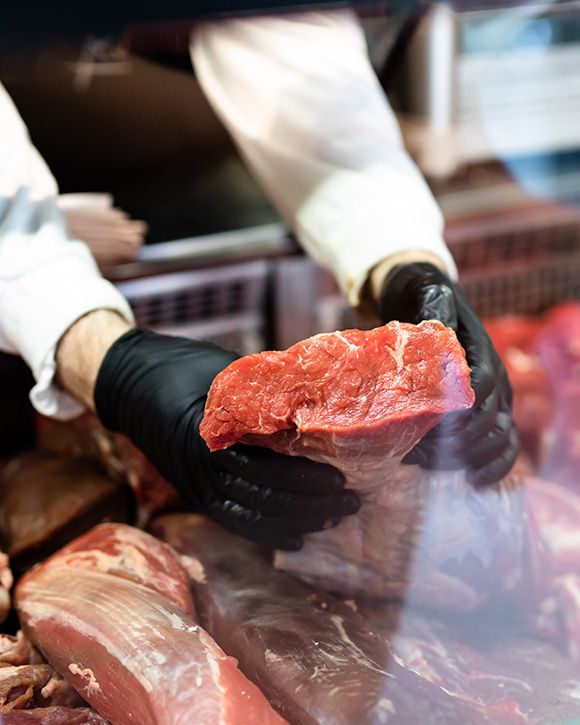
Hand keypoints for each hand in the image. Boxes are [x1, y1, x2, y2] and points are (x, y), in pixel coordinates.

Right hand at [94, 330, 358, 548]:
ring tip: (333, 519)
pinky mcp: (194, 492)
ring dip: (295, 522)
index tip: (340, 478)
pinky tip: (294, 537)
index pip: (264, 467)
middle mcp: (201, 467)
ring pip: (251, 515)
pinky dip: (265, 533)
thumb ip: (263, 389)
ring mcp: (195, 484)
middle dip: (311, 504)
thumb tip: (318, 394)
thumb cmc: (180, 367)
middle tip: (350, 502)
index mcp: (211, 434)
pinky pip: (233, 520)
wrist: (128, 382)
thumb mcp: (223, 369)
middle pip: (264, 497)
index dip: (304, 478)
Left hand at [378, 262, 517, 485]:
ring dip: (467, 459)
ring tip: (427, 464)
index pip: (481, 390)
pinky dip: (493, 468)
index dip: (457, 414)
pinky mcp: (486, 416)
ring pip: (498, 439)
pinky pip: (503, 447)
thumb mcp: (427, 297)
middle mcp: (494, 379)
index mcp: (481, 354)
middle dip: (454, 443)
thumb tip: (436, 329)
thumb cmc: (424, 300)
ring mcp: (494, 400)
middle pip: (488, 422)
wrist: (428, 300)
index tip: (426, 428)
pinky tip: (474, 482)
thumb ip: (434, 313)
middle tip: (414, 452)